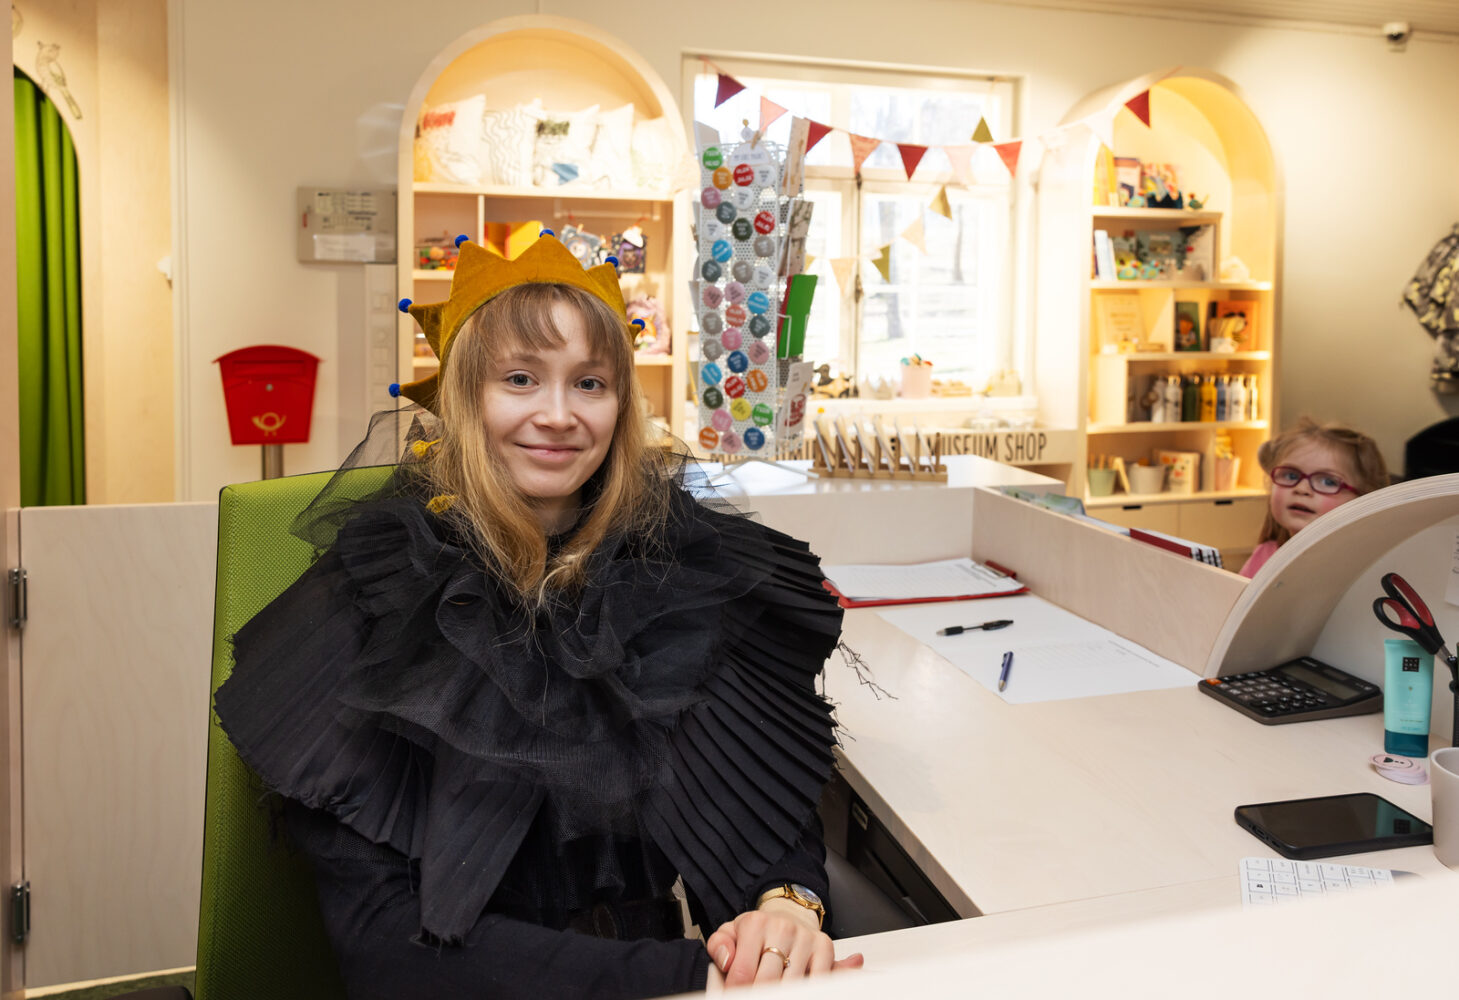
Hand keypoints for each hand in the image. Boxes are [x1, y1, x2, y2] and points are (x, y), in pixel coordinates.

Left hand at [704, 904, 863, 988]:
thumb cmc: (758, 931)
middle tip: (753, 996)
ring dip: (781, 994)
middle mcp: (782, 927)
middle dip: (758, 994)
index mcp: (755, 923)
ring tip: (773, 992)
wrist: (789, 915)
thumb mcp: (731, 932)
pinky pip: (817, 980)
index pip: (742, 972)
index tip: (736, 996)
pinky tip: (795, 991)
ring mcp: (805, 937)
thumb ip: (718, 946)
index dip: (737, 992)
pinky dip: (806, 990)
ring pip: (791, 985)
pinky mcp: (824, 947)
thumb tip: (726, 960)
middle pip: (767, 982)